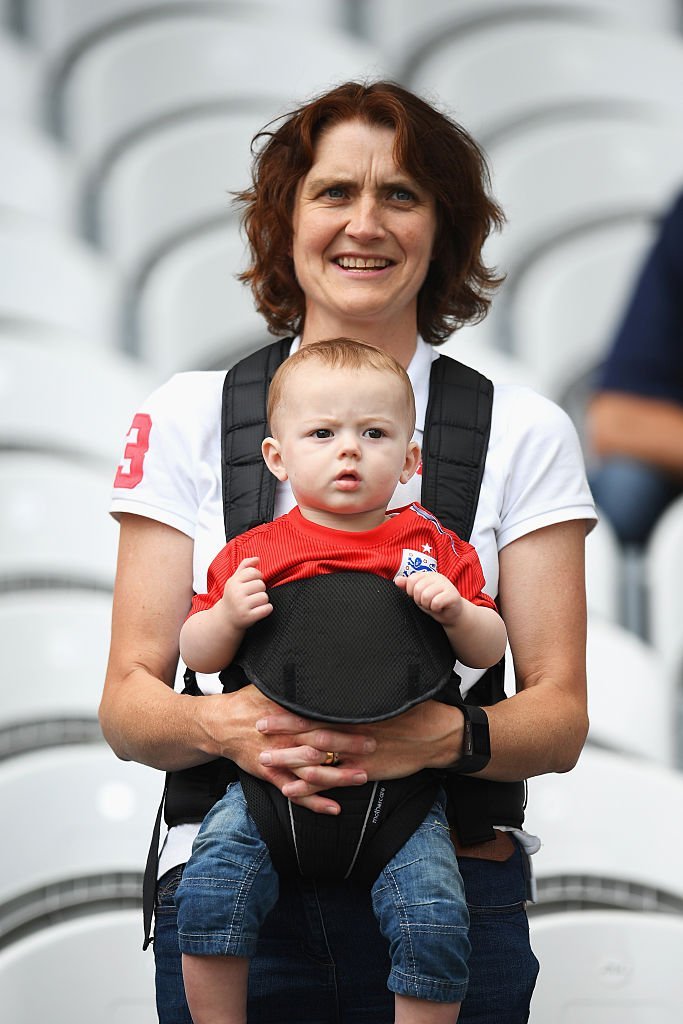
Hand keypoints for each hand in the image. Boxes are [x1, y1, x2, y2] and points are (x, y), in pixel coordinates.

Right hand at [207, 686, 374, 814]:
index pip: (320, 719)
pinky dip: (315, 802)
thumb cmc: (246, 703)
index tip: (364, 721)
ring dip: (338, 777)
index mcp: (288, 717)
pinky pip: (296, 794)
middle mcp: (286, 740)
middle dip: (348, 747)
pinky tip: (334, 808)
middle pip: (321, 745)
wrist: (219, 725)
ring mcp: (280, 761)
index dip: (342, 721)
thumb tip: (314, 674)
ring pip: (312, 773)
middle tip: (371, 747)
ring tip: (361, 778)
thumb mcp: (268, 688)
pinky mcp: (272, 776)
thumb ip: (292, 688)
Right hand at [220, 556, 272, 628]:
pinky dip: (266, 609)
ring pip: (264, 597)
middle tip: (252, 595)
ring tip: (254, 603)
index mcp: (233, 582)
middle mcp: (236, 593)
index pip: (254, 572)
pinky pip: (267, 609)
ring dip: (263, 601)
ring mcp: (241, 606)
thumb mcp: (235, 580)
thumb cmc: (233, 597)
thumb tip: (257, 558)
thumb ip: (245, 566)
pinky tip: (259, 610)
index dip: (257, 577)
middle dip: (260, 590)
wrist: (225, 618)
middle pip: (261, 584)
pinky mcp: (248, 617)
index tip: (252, 583)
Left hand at [257, 700, 465, 801]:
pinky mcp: (363, 771)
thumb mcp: (385, 695)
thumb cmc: (412, 711)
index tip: (270, 700)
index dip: (292, 704)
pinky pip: (331, 781)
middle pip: (310, 728)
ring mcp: (356, 753)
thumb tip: (340, 680)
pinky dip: (309, 787)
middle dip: (282, 729)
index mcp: (354, 709)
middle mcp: (351, 729)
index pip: (317, 705)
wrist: (436, 734)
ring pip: (316, 757)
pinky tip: (290, 790)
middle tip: (256, 726)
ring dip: (288, 759)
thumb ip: (359, 694)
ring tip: (264, 759)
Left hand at [395, 571, 462, 625]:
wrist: (451, 614)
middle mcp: (437, 577)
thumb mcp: (418, 594)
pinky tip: (440, 608)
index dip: (412, 592)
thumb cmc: (434, 603)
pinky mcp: (453, 594)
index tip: (419, 597)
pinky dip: (435, 609)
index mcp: (428, 575)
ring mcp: (446, 584)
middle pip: (417, 589)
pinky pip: (436, 602)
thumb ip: (407, 586)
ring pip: (426, 596)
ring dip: (427, 605)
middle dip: (420, 600)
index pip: (411, 580)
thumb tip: (397, 580)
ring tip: (433, 605)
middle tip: (428, 602)